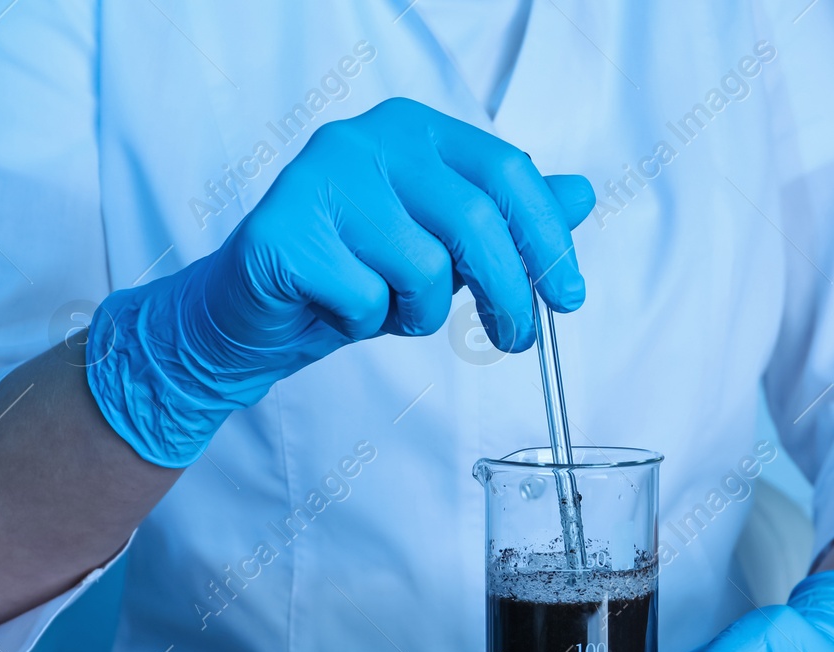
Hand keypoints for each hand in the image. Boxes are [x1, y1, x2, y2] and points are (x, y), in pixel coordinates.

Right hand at [86, 97, 594, 466]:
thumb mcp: (444, 247)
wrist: (254, 310)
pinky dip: (367, 323)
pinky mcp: (284, 231)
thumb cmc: (353, 271)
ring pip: (422, 266)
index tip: (568, 297)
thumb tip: (579, 194)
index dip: (549, 240)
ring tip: (391, 308)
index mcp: (415, 130)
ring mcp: (320, 178)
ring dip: (421, 312)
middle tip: (516, 339)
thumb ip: (507, 218)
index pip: (508, 172)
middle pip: (474, 220)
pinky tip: (340, 307)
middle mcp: (366, 138)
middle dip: (508, 294)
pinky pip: (367, 298)